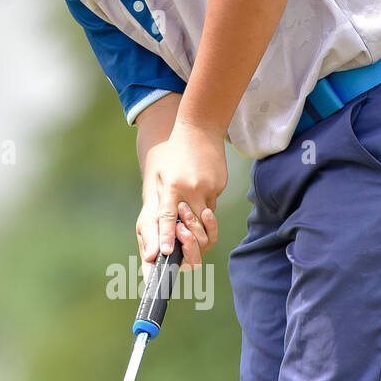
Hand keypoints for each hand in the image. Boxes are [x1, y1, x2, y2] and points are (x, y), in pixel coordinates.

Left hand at [137, 119, 225, 269]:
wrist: (199, 129)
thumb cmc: (173, 154)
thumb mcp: (160, 176)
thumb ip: (161, 203)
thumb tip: (166, 230)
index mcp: (172, 186)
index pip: (167, 217)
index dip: (167, 236)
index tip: (166, 252)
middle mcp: (191, 189)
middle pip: (192, 224)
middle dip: (189, 234)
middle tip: (183, 236)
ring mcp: (208, 187)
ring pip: (205, 217)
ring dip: (198, 219)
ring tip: (190, 208)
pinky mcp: (220, 185)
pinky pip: (212, 204)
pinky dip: (205, 204)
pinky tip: (200, 188)